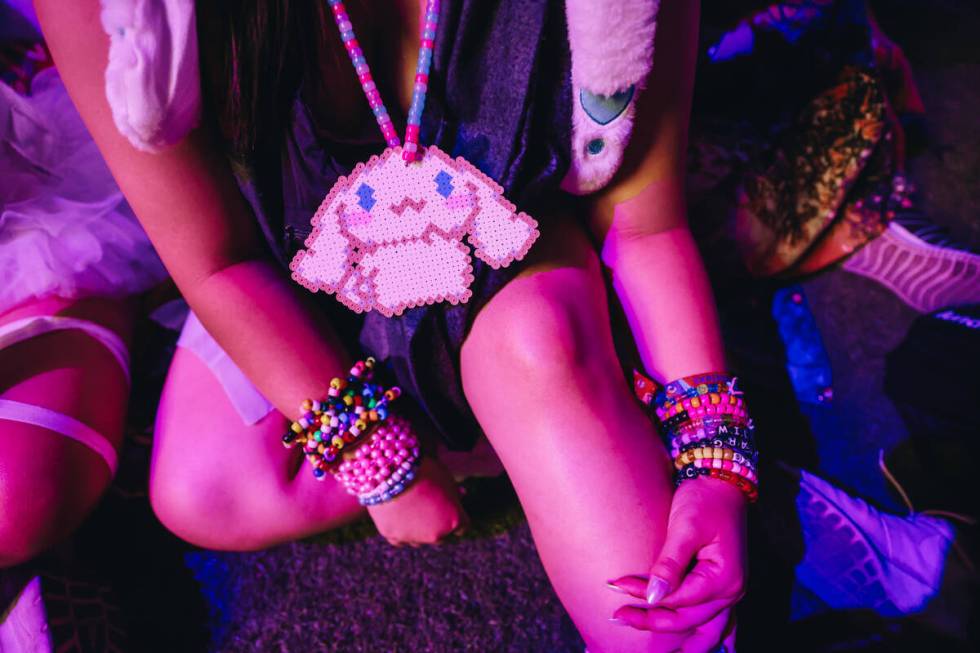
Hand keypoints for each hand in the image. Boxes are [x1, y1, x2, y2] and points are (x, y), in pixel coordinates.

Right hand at [366, 455, 469, 546]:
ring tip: (413, 512)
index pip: (463, 526)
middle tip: (431, 509)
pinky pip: (400, 540)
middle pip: (441, 535)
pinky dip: (402, 531)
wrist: (392, 469)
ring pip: (420, 540)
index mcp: (455, 520)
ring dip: (419, 530)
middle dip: (438, 524)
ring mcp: (414, 538)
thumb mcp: (446, 477)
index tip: (453, 509)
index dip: (458, 516)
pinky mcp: (394, 537)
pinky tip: (401, 520)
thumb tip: (461, 494)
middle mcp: (436, 534)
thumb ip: (454, 491)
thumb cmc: (423, 468)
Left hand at [608, 478, 746, 651]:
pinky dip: (685, 625)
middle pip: (686, 619)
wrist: (721, 482)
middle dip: (650, 620)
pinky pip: (703, 616)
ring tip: (633, 624)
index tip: (617, 586)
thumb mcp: (685, 527)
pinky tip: (671, 635)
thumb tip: (652, 597)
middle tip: (616, 616)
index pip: (679, 599)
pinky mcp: (718, 585)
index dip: (647, 597)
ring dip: (666, 628)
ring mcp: (727, 591)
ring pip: (695, 623)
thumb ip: (669, 563)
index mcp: (724, 578)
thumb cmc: (704, 499)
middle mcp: (731, 591)